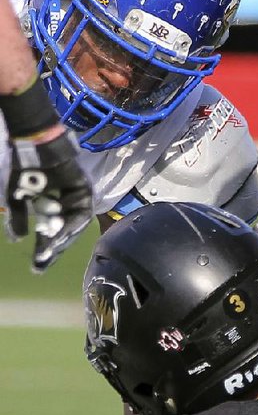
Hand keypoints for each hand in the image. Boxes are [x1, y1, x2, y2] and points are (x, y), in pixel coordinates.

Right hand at [6, 127, 93, 271]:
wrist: (33, 146)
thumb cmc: (23, 168)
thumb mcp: (15, 198)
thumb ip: (17, 218)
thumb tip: (18, 239)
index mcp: (49, 206)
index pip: (49, 233)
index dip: (43, 250)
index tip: (36, 268)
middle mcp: (64, 204)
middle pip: (63, 233)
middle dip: (52, 250)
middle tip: (42, 264)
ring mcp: (76, 197)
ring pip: (73, 226)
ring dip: (61, 240)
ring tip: (49, 252)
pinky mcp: (85, 191)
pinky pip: (81, 214)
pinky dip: (70, 226)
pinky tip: (58, 236)